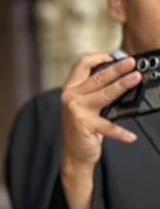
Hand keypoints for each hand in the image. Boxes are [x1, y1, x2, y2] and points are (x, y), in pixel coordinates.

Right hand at [59, 52, 140, 208]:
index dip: (98, 57)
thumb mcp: (86, 105)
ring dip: (123, 86)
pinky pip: (108, 127)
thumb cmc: (83, 127)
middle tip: (132, 63)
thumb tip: (122, 78)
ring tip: (137, 79)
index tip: (115, 56)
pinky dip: (121, 133)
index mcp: (71, 89)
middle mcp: (71, 97)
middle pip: (97, 77)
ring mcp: (77, 111)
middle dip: (117, 68)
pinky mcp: (85, 126)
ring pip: (105, 94)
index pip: (81, 65)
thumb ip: (97, 91)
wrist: (74, 153)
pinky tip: (131, 137)